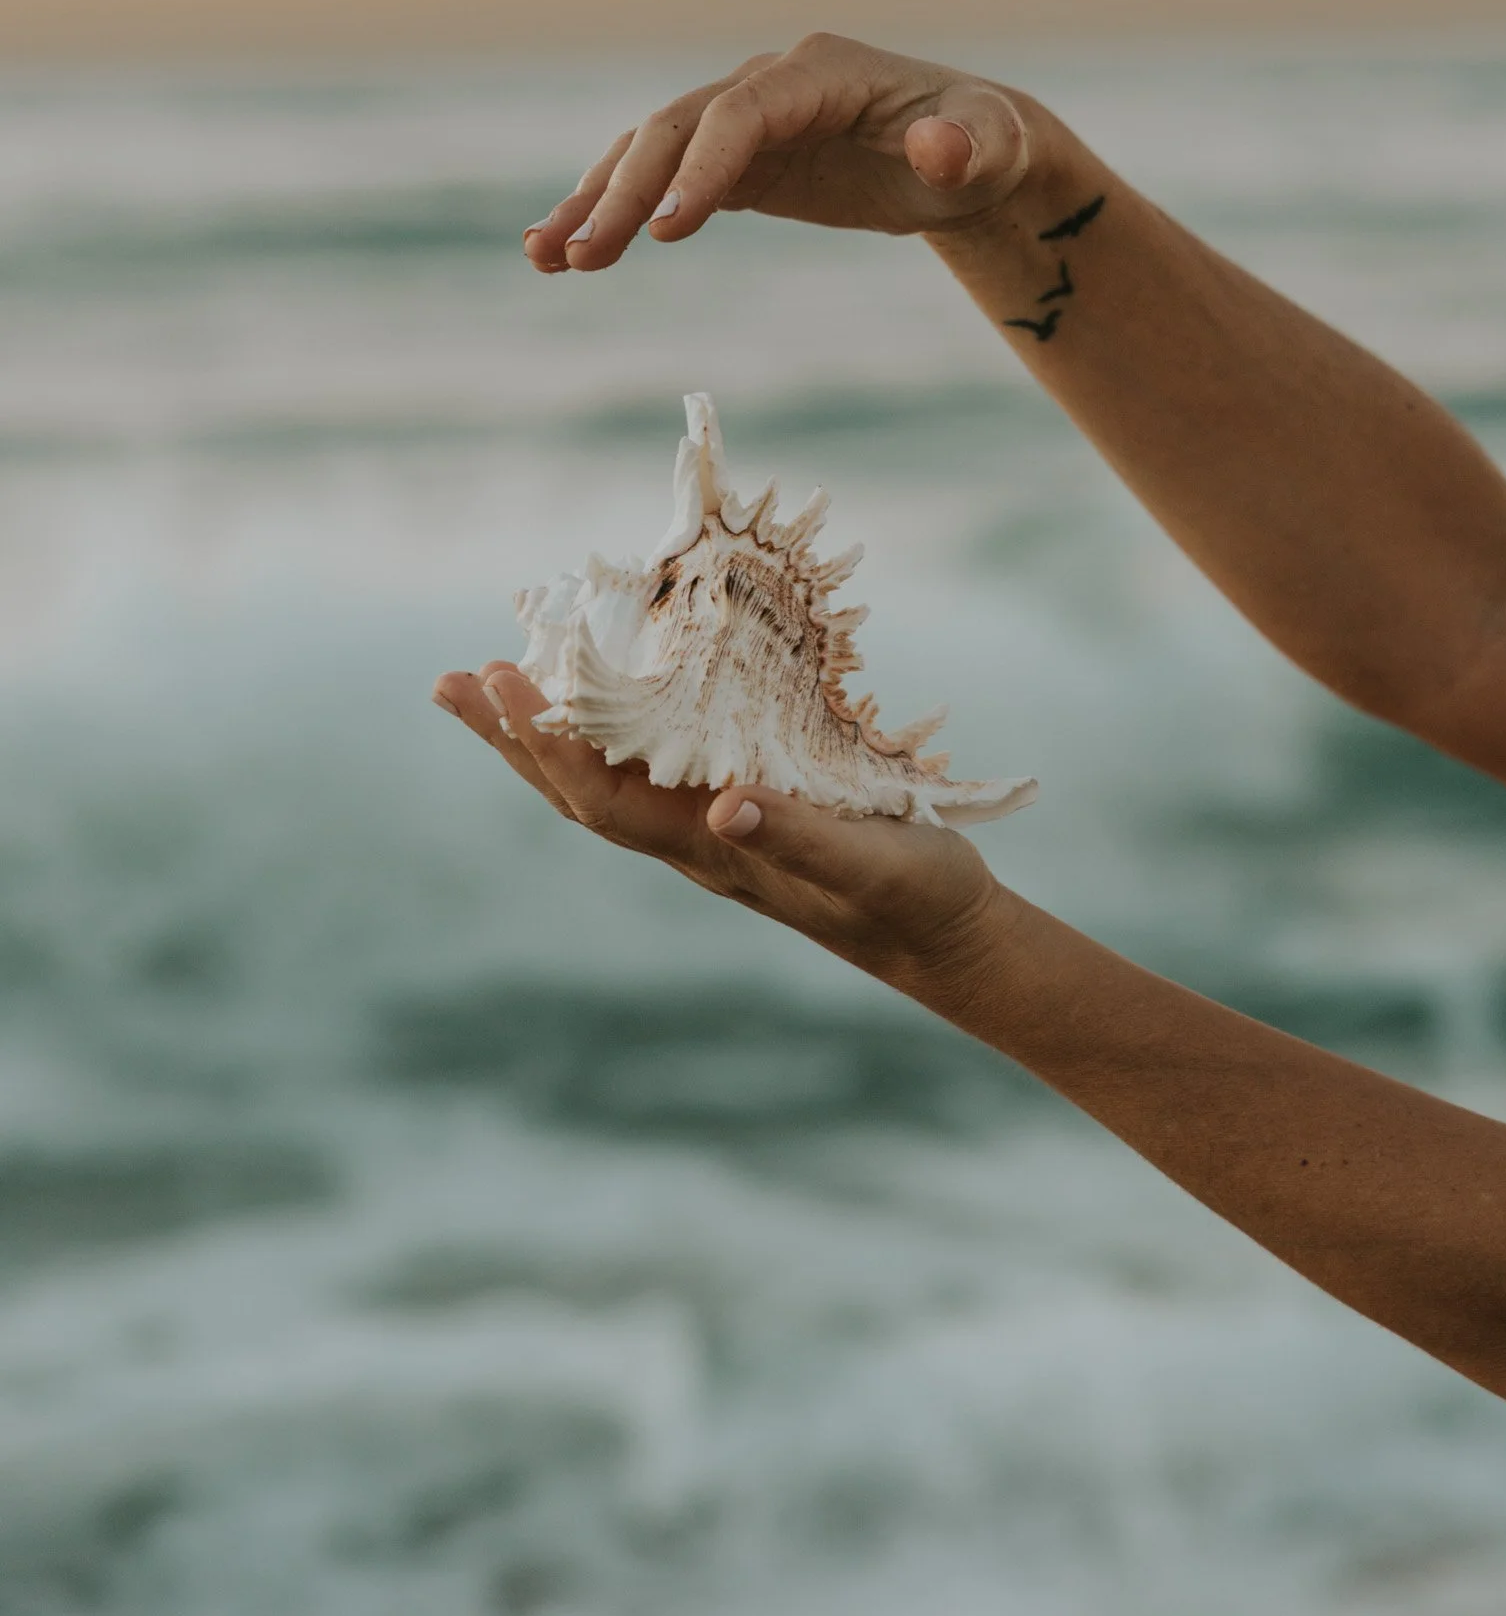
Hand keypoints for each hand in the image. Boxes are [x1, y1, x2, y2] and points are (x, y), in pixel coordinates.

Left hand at [433, 662, 1004, 992]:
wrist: (944, 935)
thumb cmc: (911, 896)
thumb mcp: (866, 860)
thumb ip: (797, 835)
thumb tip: (723, 808)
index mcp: (712, 850)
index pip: (602, 798)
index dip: (547, 743)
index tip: (500, 680)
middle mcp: (693, 841)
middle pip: (578, 790)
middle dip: (513, 737)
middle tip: (451, 681)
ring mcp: (711, 829)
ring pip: (605, 779)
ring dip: (546, 735)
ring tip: (494, 683)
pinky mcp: (741, 811)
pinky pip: (649, 767)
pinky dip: (608, 730)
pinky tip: (604, 702)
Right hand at [522, 32, 1040, 271]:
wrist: (972, 154)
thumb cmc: (988, 144)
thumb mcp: (999, 146)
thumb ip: (972, 146)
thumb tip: (938, 151)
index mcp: (820, 72)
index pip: (742, 113)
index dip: (703, 167)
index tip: (668, 230)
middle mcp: (767, 84)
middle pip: (677, 129)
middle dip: (627, 192)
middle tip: (583, 260)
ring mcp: (742, 120)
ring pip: (650, 151)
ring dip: (595, 201)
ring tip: (545, 259)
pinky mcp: (733, 161)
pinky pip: (659, 180)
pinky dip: (611, 211)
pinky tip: (561, 253)